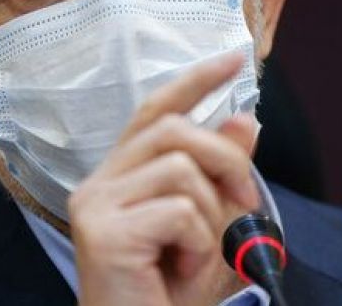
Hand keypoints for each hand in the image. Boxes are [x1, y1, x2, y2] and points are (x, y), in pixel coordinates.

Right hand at [70, 52, 260, 305]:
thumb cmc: (169, 295)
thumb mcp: (209, 226)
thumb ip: (221, 174)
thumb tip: (244, 121)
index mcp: (120, 177)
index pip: (155, 111)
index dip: (195, 81)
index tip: (234, 59)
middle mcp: (98, 184)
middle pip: (173, 130)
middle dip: (225, 158)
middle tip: (246, 199)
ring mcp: (95, 206)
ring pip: (180, 167)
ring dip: (210, 213)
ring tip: (197, 254)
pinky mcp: (102, 232)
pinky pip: (177, 209)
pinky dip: (199, 241)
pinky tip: (183, 268)